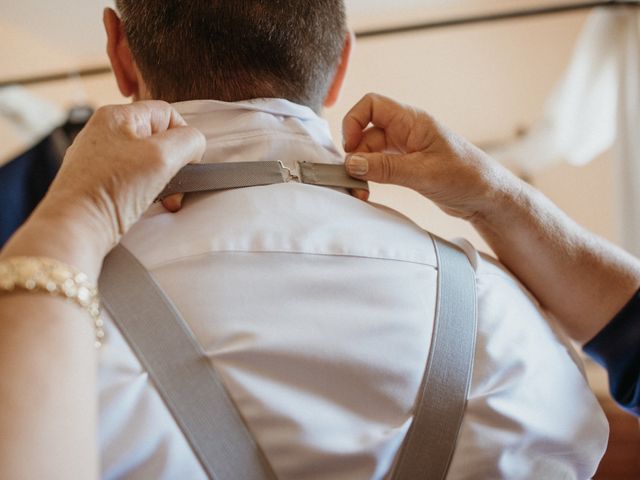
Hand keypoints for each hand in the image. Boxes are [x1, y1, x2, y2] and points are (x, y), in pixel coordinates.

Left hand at [44, 101, 204, 252]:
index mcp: (117, 115)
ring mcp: (100, 157)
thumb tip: (195, 144)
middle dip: (175, 165)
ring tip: (163, 199)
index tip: (186, 162)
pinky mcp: (98, 181)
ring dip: (164, 181)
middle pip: (159, 139)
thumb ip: (189, 141)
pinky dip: (147, 192)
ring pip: (148, 162)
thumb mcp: (162, 156)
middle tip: (176, 186)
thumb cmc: (111, 189)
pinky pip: (134, 179)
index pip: (168, 113)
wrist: (75, 227)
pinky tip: (146, 204)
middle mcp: (105, 132)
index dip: (184, 137)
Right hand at [343, 93, 520, 221]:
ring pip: (371, 151)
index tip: (350, 149)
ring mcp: (407, 149)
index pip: (372, 105)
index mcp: (413, 121)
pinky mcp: (408, 166)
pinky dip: (371, 177)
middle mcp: (407, 131)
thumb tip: (351, 164)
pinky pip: (380, 165)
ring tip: (361, 190)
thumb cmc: (466, 177)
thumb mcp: (423, 174)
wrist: (488, 197)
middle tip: (353, 178)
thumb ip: (385, 168)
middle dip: (355, 153)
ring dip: (361, 169)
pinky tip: (369, 191)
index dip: (354, 122)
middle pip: (366, 131)